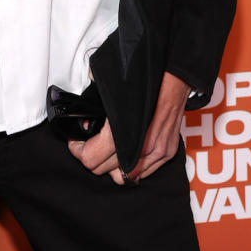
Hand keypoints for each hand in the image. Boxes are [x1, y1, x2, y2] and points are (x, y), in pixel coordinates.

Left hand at [67, 72, 191, 185]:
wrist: (174, 74)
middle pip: (104, 170)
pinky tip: (126, 150)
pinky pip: (143, 173)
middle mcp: (141, 145)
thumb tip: (83, 118)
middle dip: (93, 157)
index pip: (91, 159)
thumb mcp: (109, 85)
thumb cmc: (144, 77)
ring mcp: (156, 151)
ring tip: (108, 148)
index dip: (78, 150)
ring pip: (124, 177)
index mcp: (123, 130)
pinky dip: (132, 166)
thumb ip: (93, 104)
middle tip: (89, 144)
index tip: (77, 142)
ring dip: (113, 166)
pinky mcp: (167, 152)